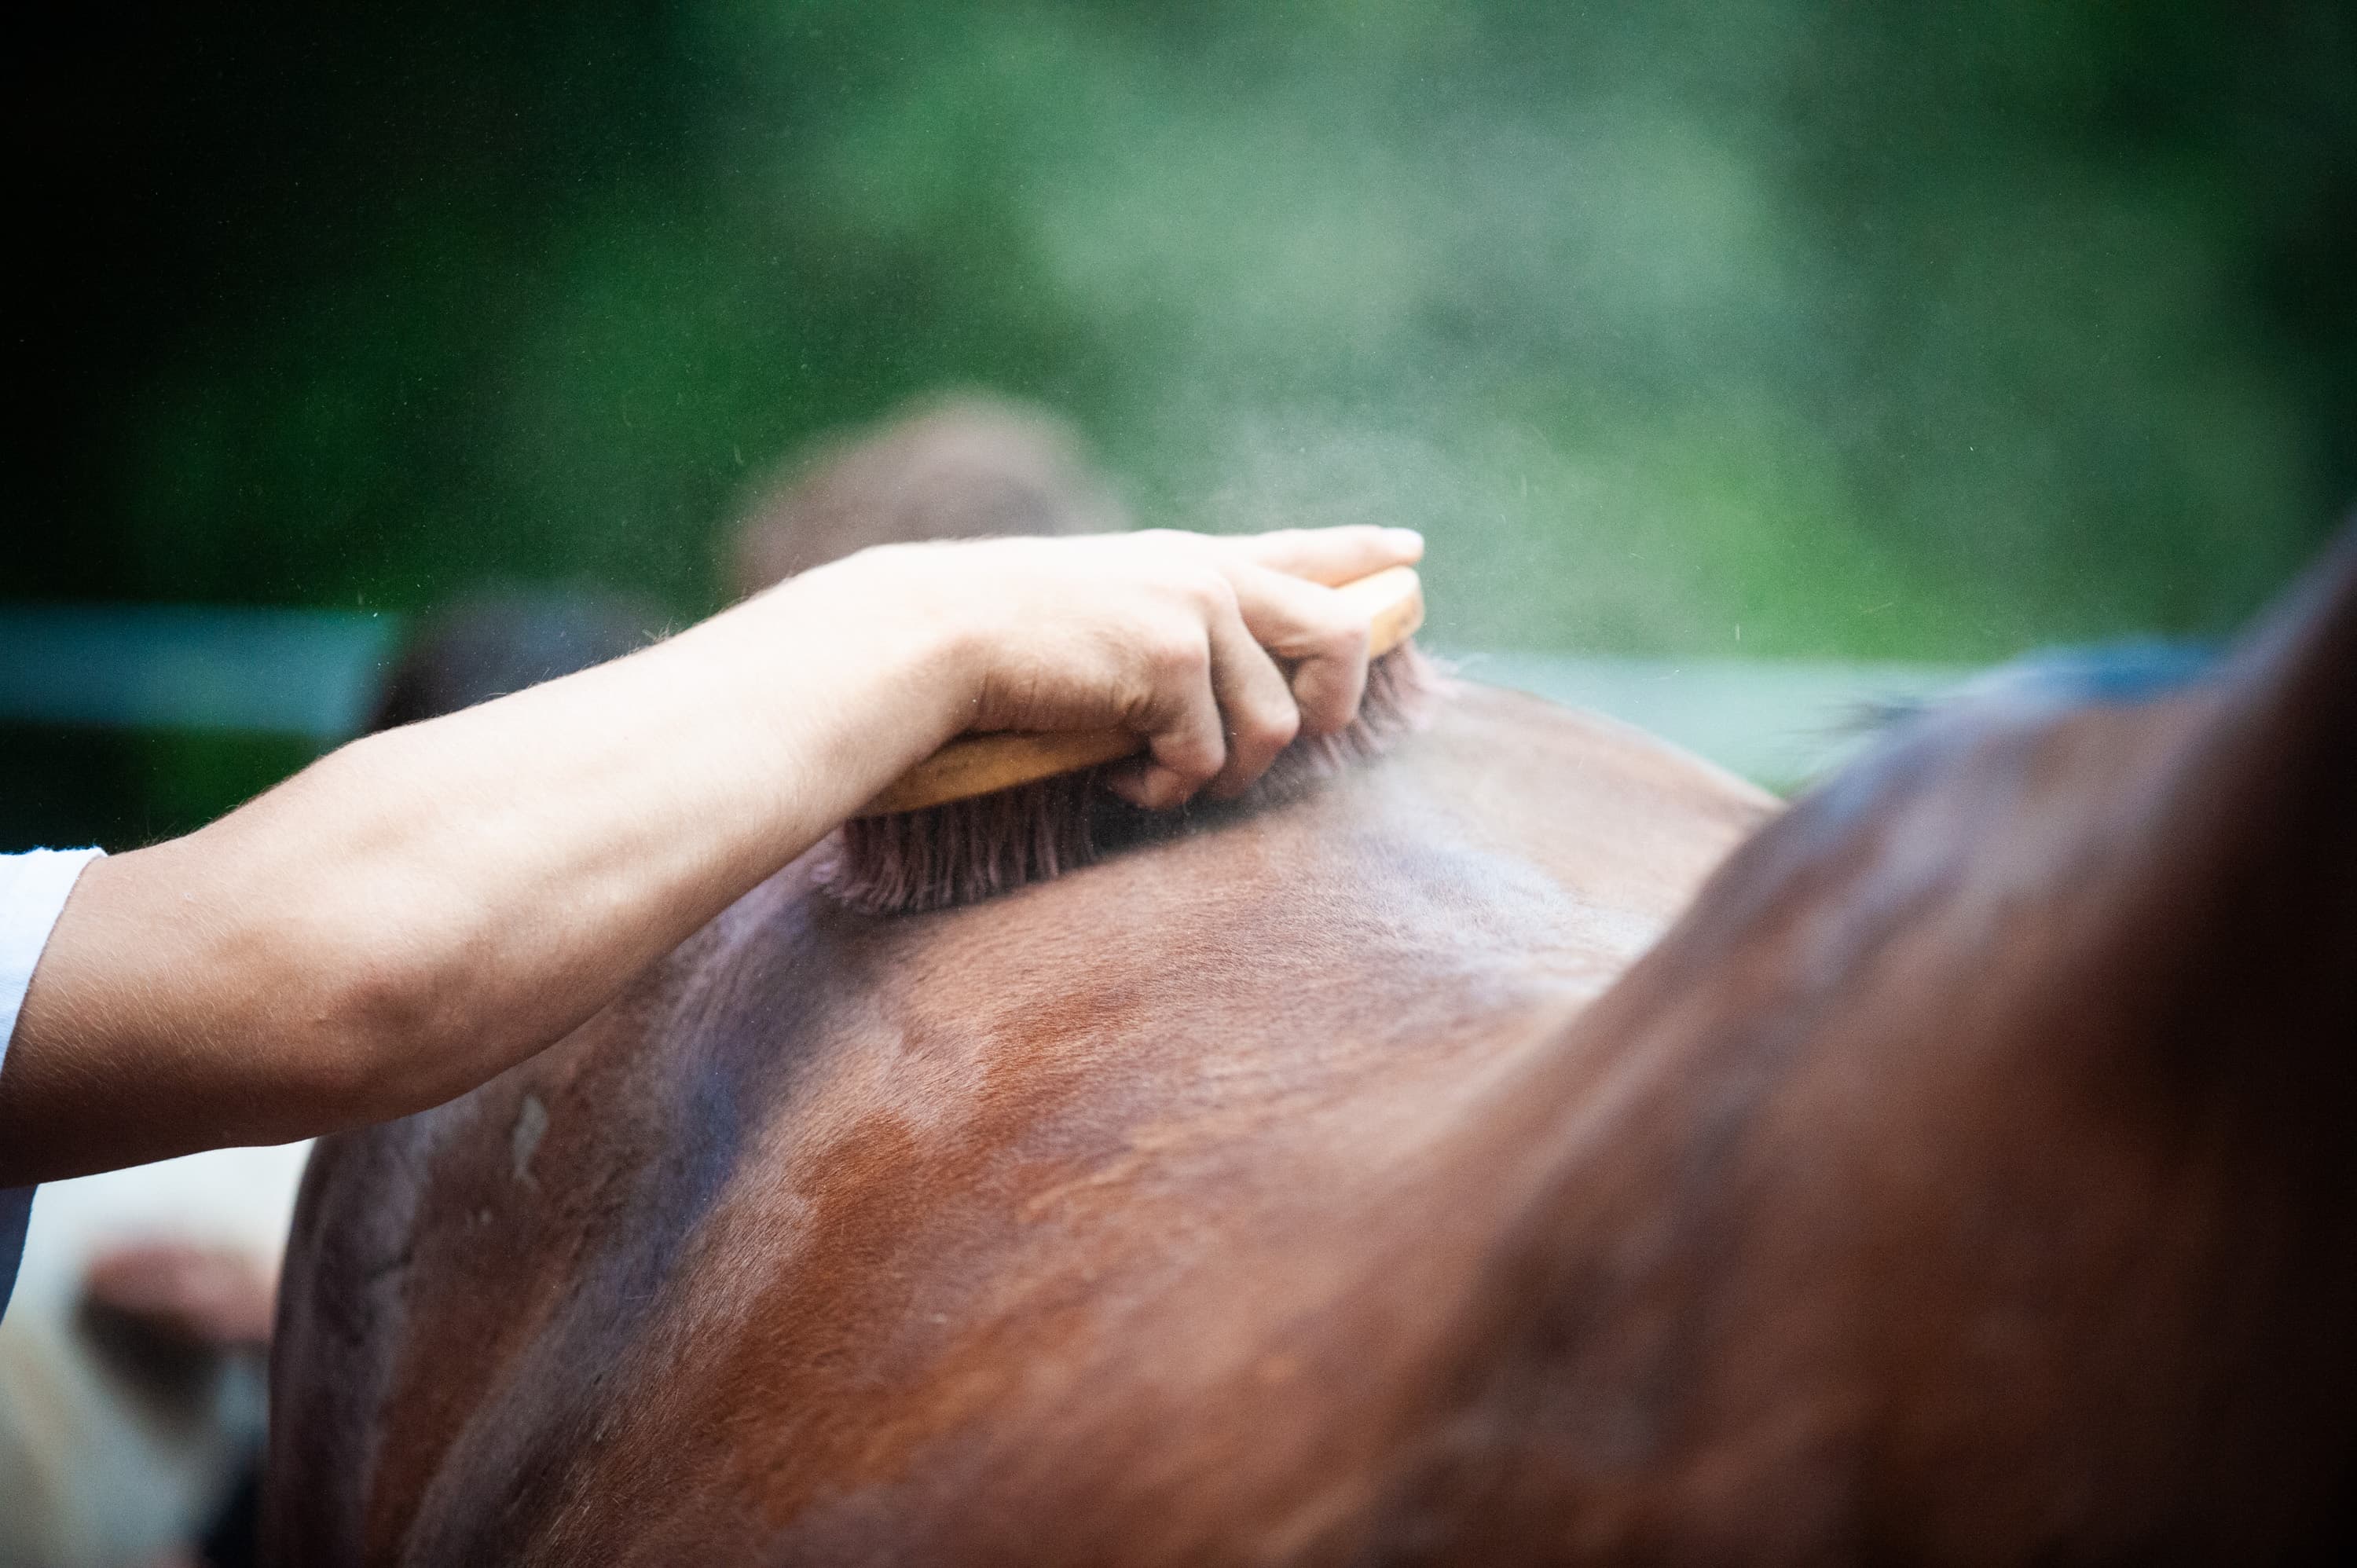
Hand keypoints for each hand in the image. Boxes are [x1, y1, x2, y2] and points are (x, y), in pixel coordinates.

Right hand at [822, 525, 1425, 806]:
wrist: (935, 636)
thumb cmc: (1000, 640)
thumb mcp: (1100, 612)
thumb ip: (1170, 630)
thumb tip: (1223, 701)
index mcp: (1189, 561)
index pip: (1298, 549)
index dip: (1360, 554)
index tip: (1408, 555)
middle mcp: (1208, 576)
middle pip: (1337, 637)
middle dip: (1329, 709)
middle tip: (1284, 746)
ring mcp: (1196, 613)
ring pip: (1274, 728)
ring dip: (1220, 774)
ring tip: (1158, 773)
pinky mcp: (1173, 662)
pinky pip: (1208, 759)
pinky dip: (1167, 786)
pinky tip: (1119, 774)